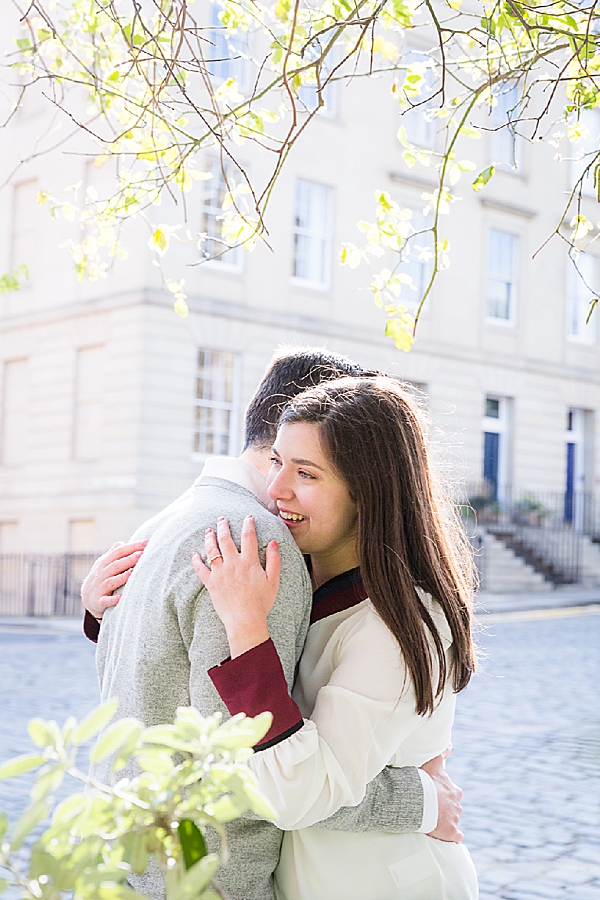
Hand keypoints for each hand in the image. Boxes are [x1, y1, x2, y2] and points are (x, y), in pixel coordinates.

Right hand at [81, 540, 147, 619]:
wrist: (88, 597)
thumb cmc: (103, 576)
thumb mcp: (105, 563)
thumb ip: (114, 553)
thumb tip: (124, 542)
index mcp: (104, 562)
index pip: (118, 552)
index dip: (132, 546)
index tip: (146, 542)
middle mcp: (101, 574)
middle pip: (115, 565)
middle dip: (128, 560)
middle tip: (142, 555)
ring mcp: (99, 587)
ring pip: (111, 582)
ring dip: (122, 577)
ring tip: (133, 572)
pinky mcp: (99, 601)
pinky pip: (105, 601)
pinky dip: (113, 600)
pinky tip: (121, 598)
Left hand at [191, 516, 279, 657]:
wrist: (245, 620)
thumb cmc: (261, 603)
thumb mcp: (273, 581)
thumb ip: (274, 560)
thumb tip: (274, 543)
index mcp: (249, 562)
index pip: (248, 537)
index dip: (248, 525)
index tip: (248, 518)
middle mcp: (233, 564)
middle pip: (226, 539)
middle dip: (223, 526)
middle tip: (222, 519)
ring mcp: (220, 573)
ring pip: (212, 550)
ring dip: (209, 538)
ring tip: (208, 531)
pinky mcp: (211, 583)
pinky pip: (200, 569)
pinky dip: (196, 561)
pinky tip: (194, 554)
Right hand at [421, 749, 463, 842]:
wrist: (421, 801)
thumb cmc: (426, 781)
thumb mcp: (434, 764)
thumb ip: (442, 753)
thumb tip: (449, 742)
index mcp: (454, 791)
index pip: (453, 793)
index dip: (445, 794)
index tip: (437, 795)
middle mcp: (457, 805)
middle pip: (454, 808)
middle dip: (447, 809)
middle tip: (435, 809)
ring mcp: (454, 819)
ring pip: (454, 821)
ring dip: (447, 821)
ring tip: (435, 822)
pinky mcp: (451, 833)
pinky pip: (457, 837)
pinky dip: (455, 837)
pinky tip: (451, 837)